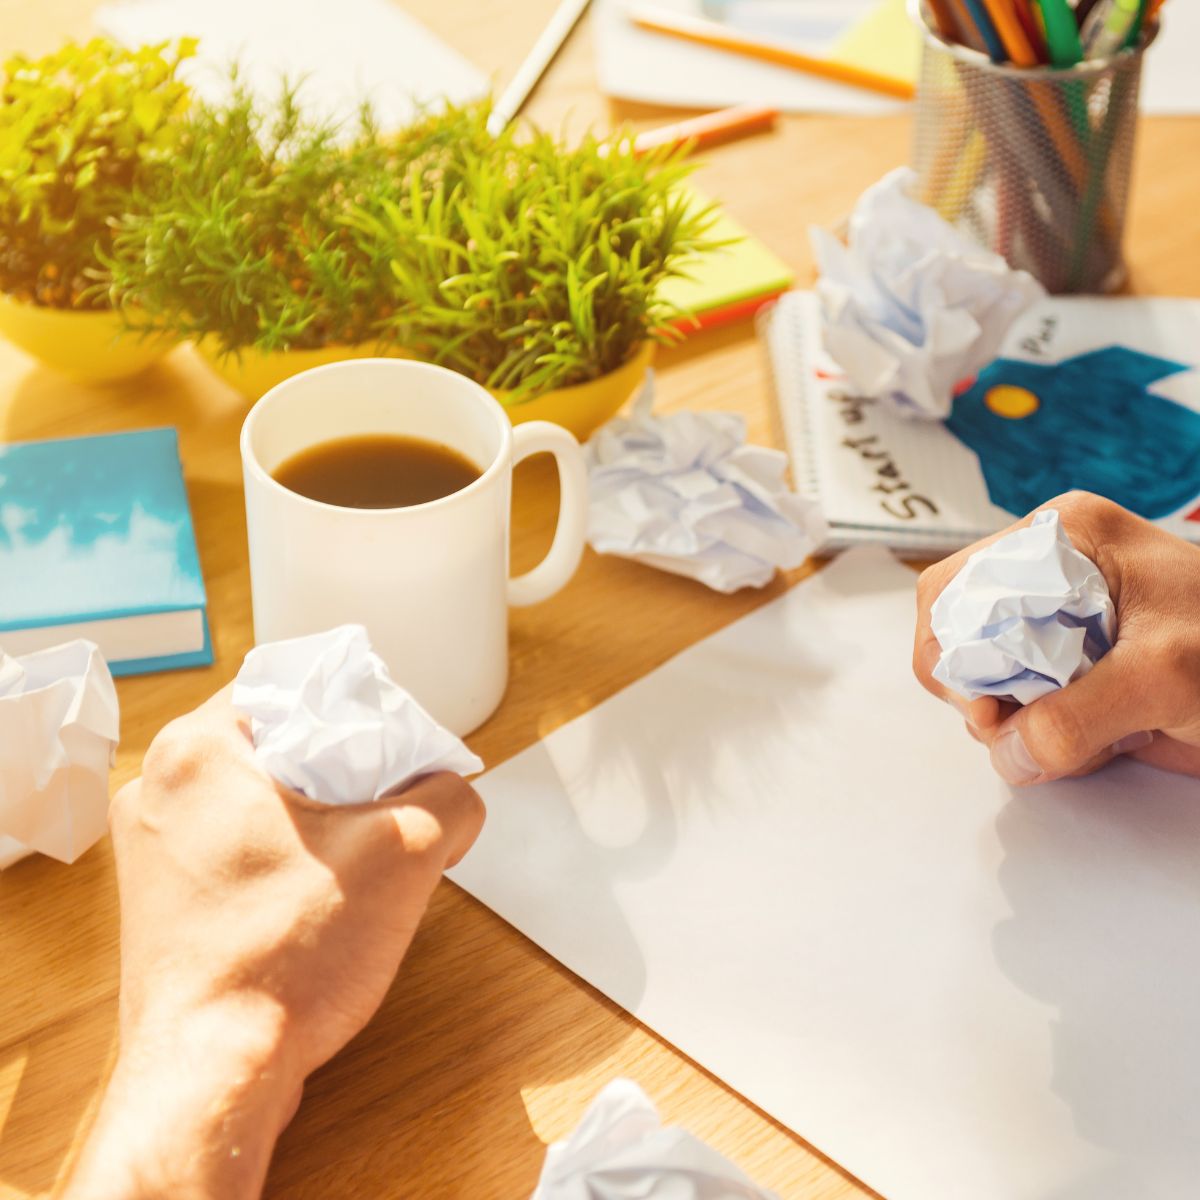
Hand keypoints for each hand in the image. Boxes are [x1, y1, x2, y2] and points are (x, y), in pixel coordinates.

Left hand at [63, 686, 484, 1199]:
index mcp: (197, 750)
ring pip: (253, 797)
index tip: (392, 747)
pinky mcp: (157, 899)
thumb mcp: (406, 854)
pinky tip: (316, 894)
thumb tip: (453, 792)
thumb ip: (450, 797)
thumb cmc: (288, 957)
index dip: (356, 709)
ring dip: (310, 814)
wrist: (215, 1072)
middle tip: (383, 801)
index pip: (292, 685)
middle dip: (337, 767)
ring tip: (356, 853)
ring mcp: (148, 848)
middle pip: (273, 742)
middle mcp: (157, 788)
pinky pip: (231, 845)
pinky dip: (279, 854)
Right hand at [913, 491, 1199, 786]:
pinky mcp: (1074, 668)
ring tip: (1094, 736)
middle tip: (1032, 732)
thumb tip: (1009, 753)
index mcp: (1060, 538)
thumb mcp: (1164, 675)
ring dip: (1024, 726)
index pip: (953, 591)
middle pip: (961, 641)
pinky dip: (1050, 740)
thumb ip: (1077, 715)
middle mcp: (1048, 574)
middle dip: (989, 697)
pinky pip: (1027, 711)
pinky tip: (1107, 740)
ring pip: (989, 685)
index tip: (991, 710)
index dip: (954, 654)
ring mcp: (1059, 624)